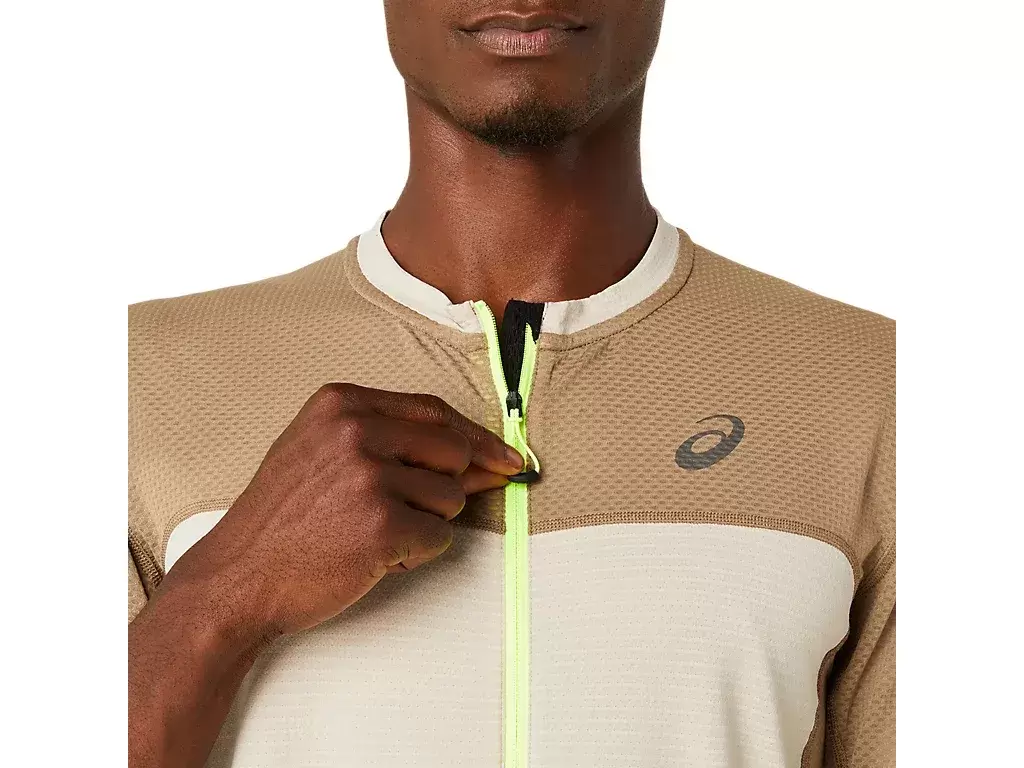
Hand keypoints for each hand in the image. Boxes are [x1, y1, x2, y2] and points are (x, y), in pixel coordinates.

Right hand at [161, 382, 522, 639]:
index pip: (434, 411)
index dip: (477, 438)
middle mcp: (356, 430)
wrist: (237, 576)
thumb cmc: (284, 520)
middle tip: (407, 511)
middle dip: (447, 486)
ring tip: (370, 533)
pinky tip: (373, 556)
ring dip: (424, 523)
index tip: (507, 458)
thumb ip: (395, 443)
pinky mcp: (381, 524)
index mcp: (342, 403)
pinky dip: (416, 553)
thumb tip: (485, 458)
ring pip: (451, 497)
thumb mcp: (323, 454)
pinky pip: (440, 537)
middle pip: (453, 451)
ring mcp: (368, 476)